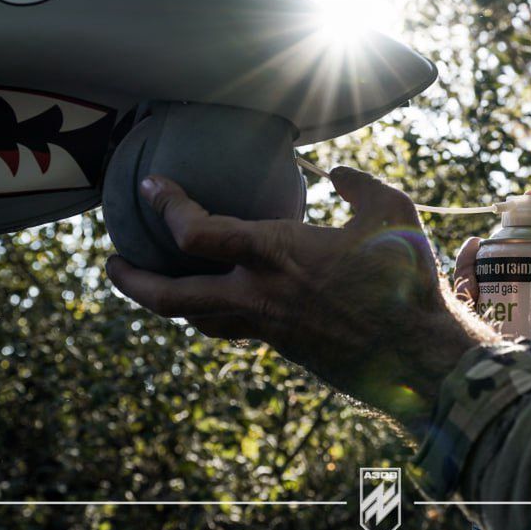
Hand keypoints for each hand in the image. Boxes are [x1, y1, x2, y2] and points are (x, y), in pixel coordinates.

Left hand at [106, 166, 498, 434]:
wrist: (420, 356)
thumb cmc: (407, 278)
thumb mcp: (391, 211)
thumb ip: (356, 184)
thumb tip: (334, 173)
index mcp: (276, 254)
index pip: (197, 233)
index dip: (166, 206)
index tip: (150, 188)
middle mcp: (259, 295)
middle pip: (170, 296)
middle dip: (131, 281)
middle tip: (111, 263)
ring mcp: (268, 327)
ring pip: (199, 318)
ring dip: (169, 300)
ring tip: (155, 281)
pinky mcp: (284, 346)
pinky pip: (236, 326)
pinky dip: (217, 309)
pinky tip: (226, 294)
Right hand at [453, 189, 530, 394]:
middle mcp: (530, 286)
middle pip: (504, 250)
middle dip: (493, 240)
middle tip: (490, 242)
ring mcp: (507, 308)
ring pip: (478, 274)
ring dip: (469, 264)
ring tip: (474, 263)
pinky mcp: (487, 332)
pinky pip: (464, 307)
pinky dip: (459, 292)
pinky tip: (463, 288)